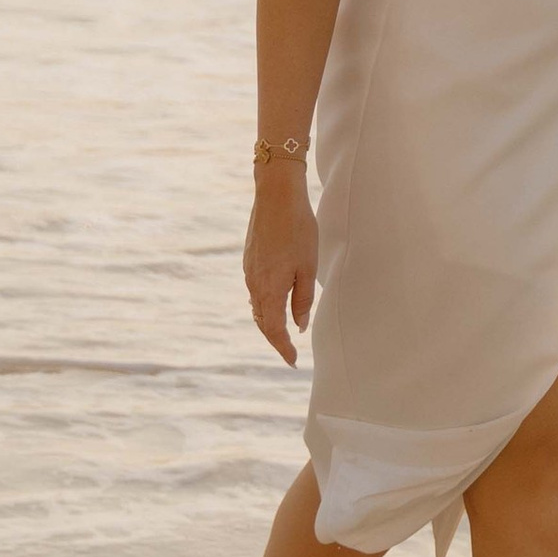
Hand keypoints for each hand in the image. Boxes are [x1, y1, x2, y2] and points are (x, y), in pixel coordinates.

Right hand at [244, 169, 318, 364]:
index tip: (292, 361)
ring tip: (282, 331)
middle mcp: (254, 284)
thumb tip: (299, 326)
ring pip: (257, 306)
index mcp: (270, 290)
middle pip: (262, 321)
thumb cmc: (298, 230)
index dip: (283, 348)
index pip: (274, 330)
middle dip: (275, 338)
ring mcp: (249, 271)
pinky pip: (254, 290)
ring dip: (268, 321)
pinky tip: (273, 302)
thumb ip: (302, 300)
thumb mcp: (308, 267)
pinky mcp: (249, 259)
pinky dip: (264, 303)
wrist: (276, 196)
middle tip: (289, 351)